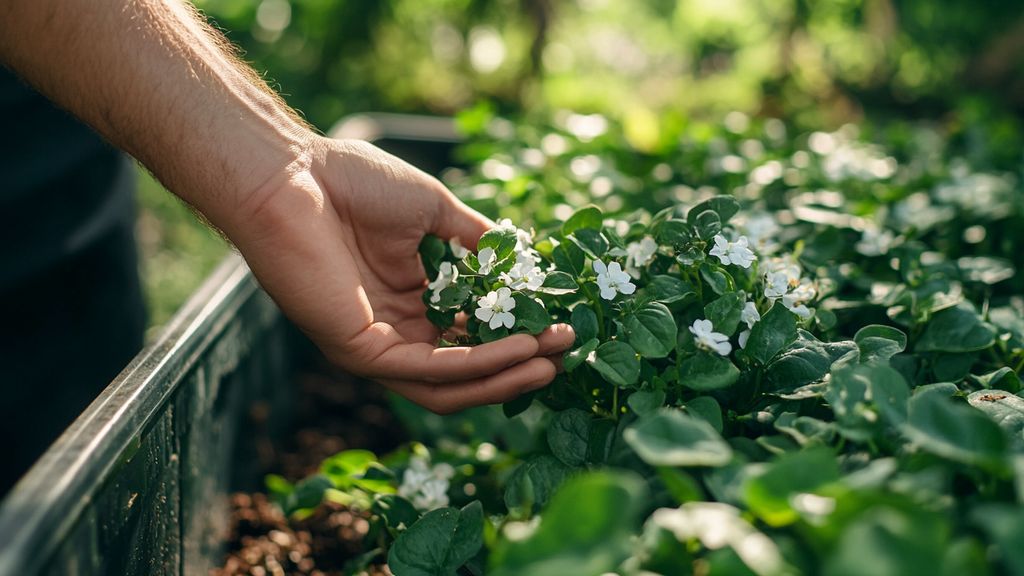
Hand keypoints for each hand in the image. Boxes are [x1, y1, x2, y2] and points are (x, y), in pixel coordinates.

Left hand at [226, 137, 574, 413]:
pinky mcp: (359, 351)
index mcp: (408, 298)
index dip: (515, 332)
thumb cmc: (352, 181)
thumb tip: (518, 259)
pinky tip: (518, 347)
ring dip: (505, 374)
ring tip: (551, 362)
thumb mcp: (432, 209)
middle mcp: (394, 329)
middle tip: (565, 349)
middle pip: (465, 368)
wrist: (291, 173)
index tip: (559, 321)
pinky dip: (478, 363)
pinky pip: (429, 369)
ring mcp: (375, 345)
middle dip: (519, 362)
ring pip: (450, 384)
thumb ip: (474, 239)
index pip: (468, 333)